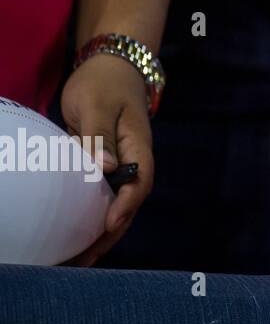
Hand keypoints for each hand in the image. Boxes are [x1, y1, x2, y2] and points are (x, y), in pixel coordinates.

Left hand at [59, 53, 155, 265]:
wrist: (109, 66)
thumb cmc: (104, 83)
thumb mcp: (98, 106)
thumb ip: (101, 137)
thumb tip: (106, 169)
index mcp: (138, 146)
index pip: (139, 182)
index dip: (126, 206)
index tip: (107, 225)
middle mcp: (132, 159)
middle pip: (129, 202)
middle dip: (111, 232)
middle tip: (87, 257)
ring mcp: (119, 162)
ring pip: (115, 201)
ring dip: (100, 230)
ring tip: (79, 257)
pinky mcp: (104, 162)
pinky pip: (100, 193)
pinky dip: (90, 214)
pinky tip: (75, 231)